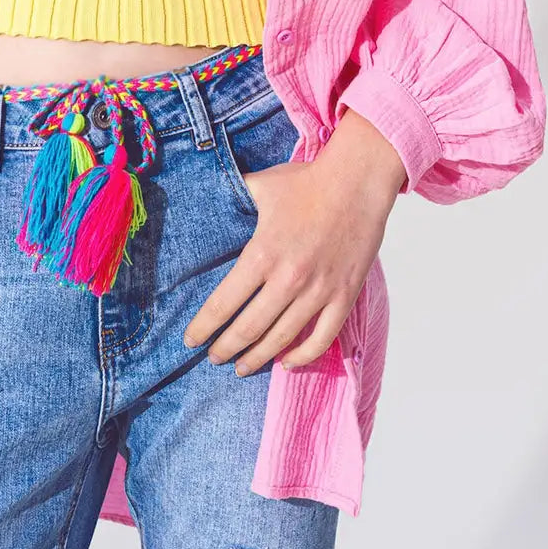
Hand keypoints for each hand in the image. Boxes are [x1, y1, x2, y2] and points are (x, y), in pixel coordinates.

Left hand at [182, 109, 404, 373]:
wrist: (357, 181)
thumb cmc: (306, 182)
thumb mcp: (259, 186)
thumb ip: (232, 200)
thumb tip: (206, 202)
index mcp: (262, 253)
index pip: (224, 304)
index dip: (204, 327)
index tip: (190, 340)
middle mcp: (288, 279)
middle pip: (248, 329)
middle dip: (225, 348)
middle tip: (213, 358)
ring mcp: (319, 291)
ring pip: (282, 340)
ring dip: (258, 358)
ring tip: (241, 367)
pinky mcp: (344, 297)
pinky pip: (322, 339)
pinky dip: (302, 356)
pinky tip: (287, 363)